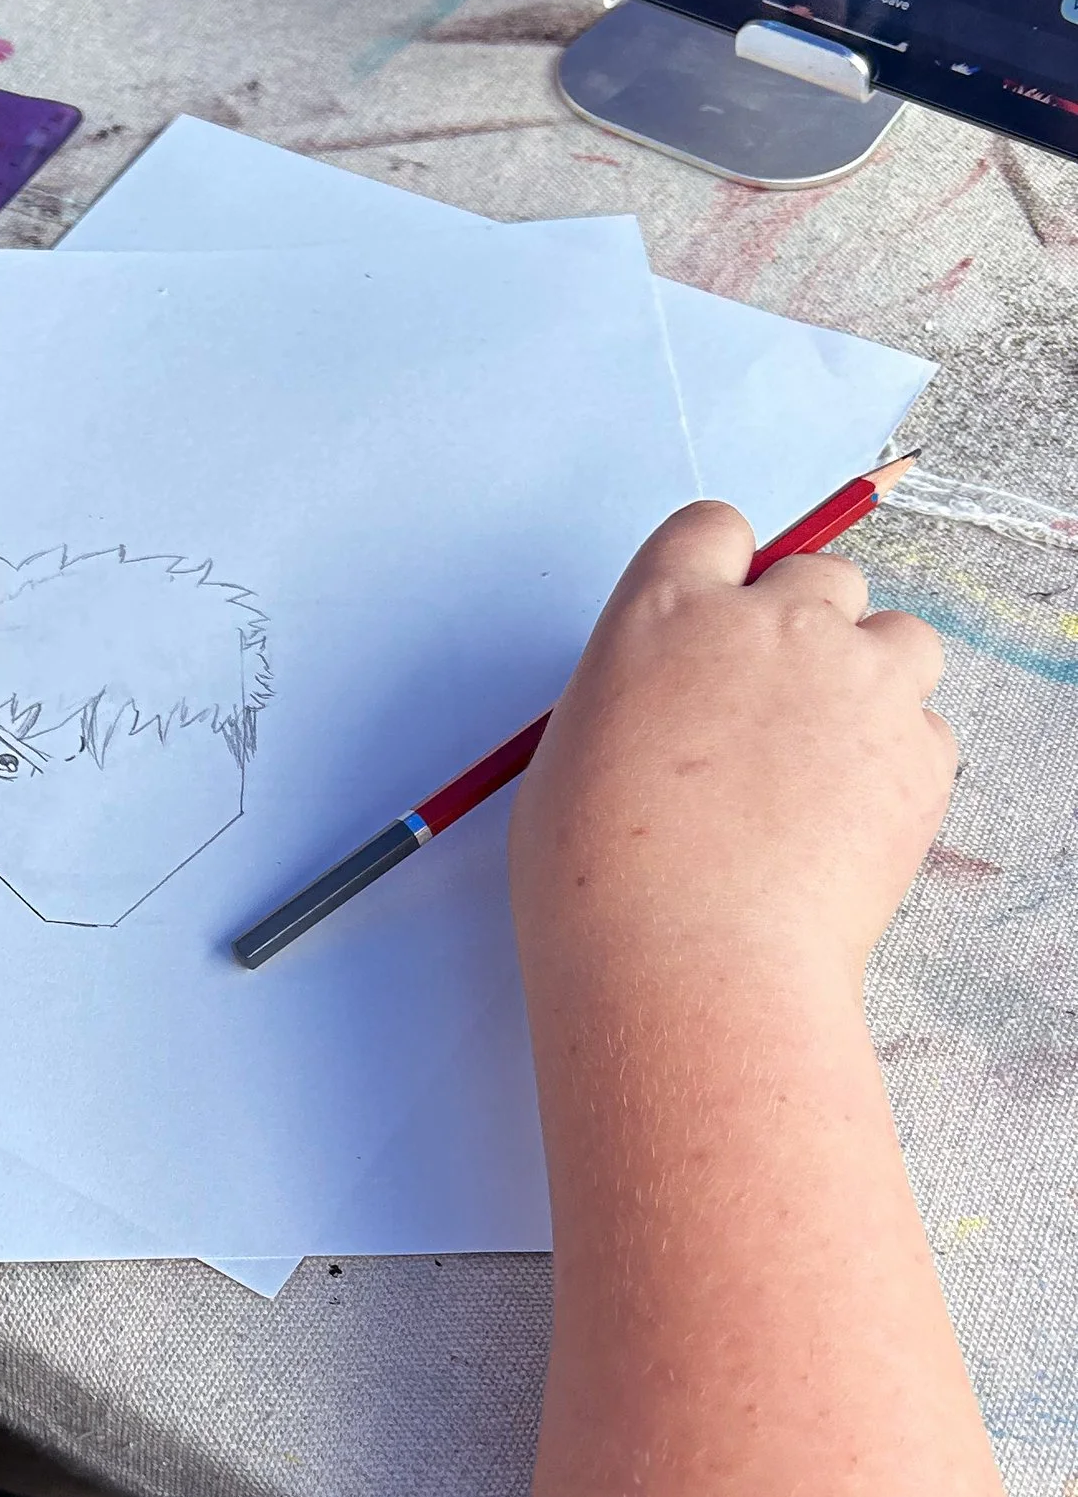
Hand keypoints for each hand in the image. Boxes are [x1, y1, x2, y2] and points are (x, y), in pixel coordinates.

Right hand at [510, 502, 954, 1010]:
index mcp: (665, 614)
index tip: (724, 616)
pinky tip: (845, 824)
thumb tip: (671, 706)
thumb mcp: (571, 758)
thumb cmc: (599, 884)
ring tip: (825, 762)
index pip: (715, 530)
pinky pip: (926, 728)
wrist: (689, 966)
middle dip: (804, 628)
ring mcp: (856, 681)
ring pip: (898, 637)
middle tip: (773, 711)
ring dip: (869, 679)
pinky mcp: (920, 751)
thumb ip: (636, 696)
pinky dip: (897, 763)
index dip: (724, 571)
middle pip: (819, 574)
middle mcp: (770, 624)